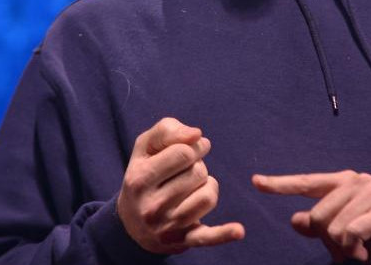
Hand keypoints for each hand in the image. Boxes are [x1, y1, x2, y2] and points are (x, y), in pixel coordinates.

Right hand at [118, 117, 244, 253]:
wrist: (131, 223)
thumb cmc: (144, 174)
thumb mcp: (145, 147)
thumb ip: (167, 130)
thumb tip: (196, 135)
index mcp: (140, 179)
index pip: (184, 153)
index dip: (194, 147)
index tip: (191, 150)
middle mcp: (151, 206)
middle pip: (198, 173)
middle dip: (198, 166)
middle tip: (185, 172)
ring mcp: (168, 226)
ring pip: (208, 196)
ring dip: (207, 186)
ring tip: (193, 188)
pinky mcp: (183, 240)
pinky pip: (207, 237)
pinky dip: (224, 234)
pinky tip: (239, 231)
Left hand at [253, 170, 370, 263]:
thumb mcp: (350, 233)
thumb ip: (323, 227)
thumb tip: (295, 220)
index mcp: (344, 183)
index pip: (306, 183)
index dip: (280, 184)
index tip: (256, 182)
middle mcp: (356, 182)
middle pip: (317, 216)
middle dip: (327, 242)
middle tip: (348, 251)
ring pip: (333, 228)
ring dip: (344, 250)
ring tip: (361, 252)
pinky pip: (353, 232)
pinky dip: (355, 250)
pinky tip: (366, 254)